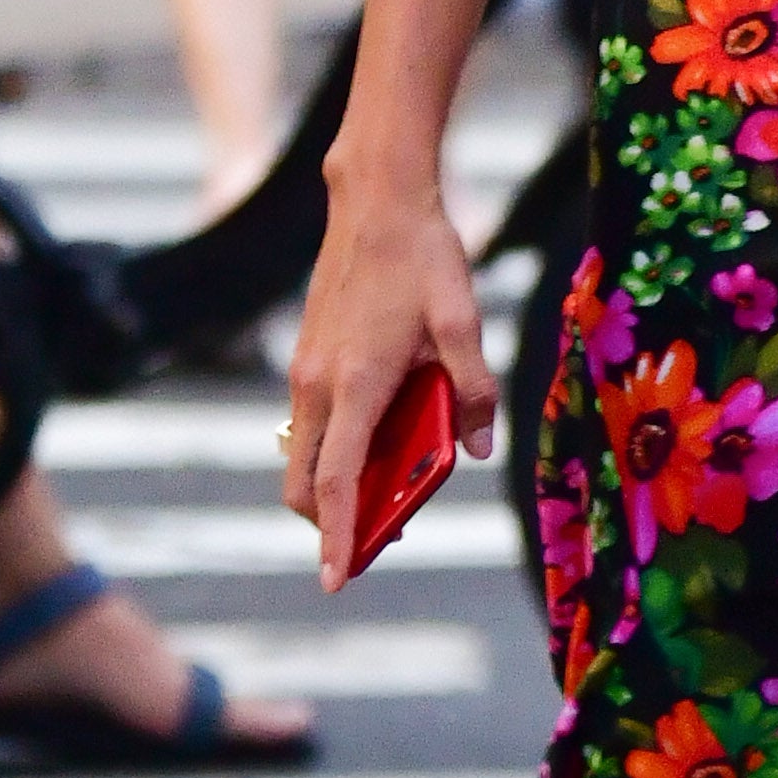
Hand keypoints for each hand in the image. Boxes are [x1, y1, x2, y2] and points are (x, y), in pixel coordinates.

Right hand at [283, 174, 498, 585]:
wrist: (376, 198)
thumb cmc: (423, 258)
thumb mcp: (462, 324)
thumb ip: (472, 390)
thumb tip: (476, 449)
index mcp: (355, 384)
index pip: (335, 482)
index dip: (335, 536)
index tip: (336, 580)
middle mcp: (316, 385)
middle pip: (303, 483)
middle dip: (330, 523)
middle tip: (378, 540)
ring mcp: (304, 371)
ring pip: (301, 456)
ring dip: (332, 486)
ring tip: (388, 493)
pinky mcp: (305, 358)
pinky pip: (309, 426)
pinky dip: (332, 451)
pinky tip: (382, 438)